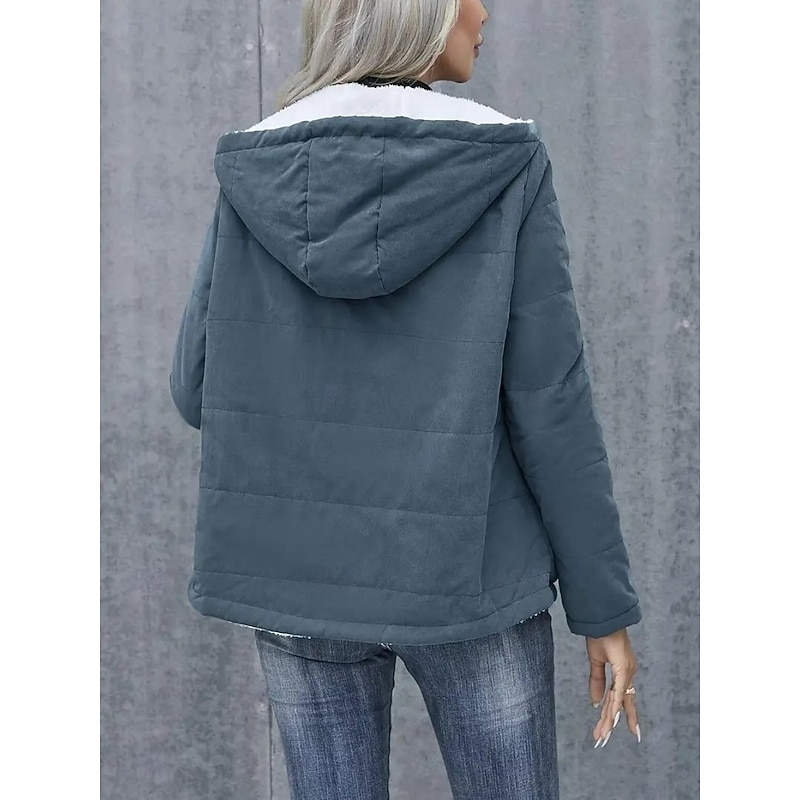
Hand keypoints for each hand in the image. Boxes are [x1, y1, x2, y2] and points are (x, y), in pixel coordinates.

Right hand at [586, 627, 640, 747]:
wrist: (602, 617)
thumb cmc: (600, 633)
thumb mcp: (595, 660)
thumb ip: (596, 681)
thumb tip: (595, 701)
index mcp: (623, 672)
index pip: (619, 698)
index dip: (617, 714)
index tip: (614, 730)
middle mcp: (628, 674)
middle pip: (620, 703)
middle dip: (612, 722)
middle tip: (604, 739)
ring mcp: (627, 671)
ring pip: (617, 700)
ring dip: (609, 718)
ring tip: (603, 734)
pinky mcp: (622, 668)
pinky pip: (618, 690)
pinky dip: (614, 704)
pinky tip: (611, 717)